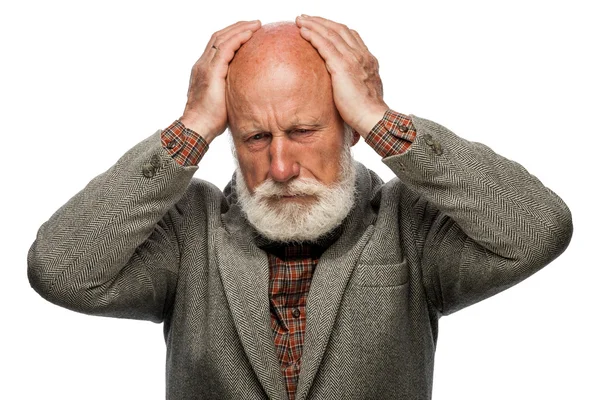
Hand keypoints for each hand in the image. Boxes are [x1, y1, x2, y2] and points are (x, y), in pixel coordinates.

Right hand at [180, 20, 260, 142]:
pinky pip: (226, 49)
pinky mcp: (212, 72)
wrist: (198, 128)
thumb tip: (250, 92)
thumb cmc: (212, 121)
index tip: (248, 32)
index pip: (217, 46)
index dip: (232, 36)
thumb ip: (233, 90)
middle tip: (255, 24)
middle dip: (237, 28)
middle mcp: (202, 65)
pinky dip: (238, 38)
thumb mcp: (224, 100)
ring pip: (222, 39)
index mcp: (204, 70)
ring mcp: (205, 67)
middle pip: (219, 37)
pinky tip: (250, 34)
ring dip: (240, 29)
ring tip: (256, 25)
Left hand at [295, 15, 387, 136]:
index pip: (350, 36)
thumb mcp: (363, 91)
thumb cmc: (367, 112)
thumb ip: (356, 82)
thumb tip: (347, 87)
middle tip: (307, 17)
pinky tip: (302, 31)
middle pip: (339, 29)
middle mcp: (361, 55)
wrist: (373, 118)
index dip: (335, 28)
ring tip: (300, 20)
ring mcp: (352, 59)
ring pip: (331, 33)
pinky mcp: (342, 66)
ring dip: (314, 24)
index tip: (322, 26)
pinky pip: (325, 44)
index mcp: (368, 60)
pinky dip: (313, 35)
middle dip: (321, 22)